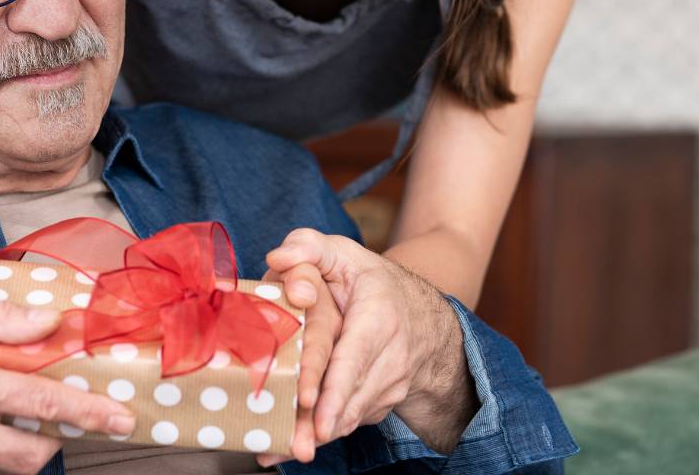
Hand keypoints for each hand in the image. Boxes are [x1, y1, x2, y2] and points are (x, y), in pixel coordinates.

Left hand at [263, 229, 474, 454]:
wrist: (419, 314)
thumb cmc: (368, 281)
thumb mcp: (342, 252)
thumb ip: (308, 247)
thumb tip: (279, 259)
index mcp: (379, 316)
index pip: (356, 355)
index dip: (336, 383)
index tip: (314, 406)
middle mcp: (392, 356)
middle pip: (351, 395)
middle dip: (321, 423)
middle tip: (293, 445)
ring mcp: (389, 384)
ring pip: (351, 416)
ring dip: (317, 436)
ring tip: (279, 451)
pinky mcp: (379, 402)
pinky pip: (350, 421)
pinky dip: (322, 434)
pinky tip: (289, 446)